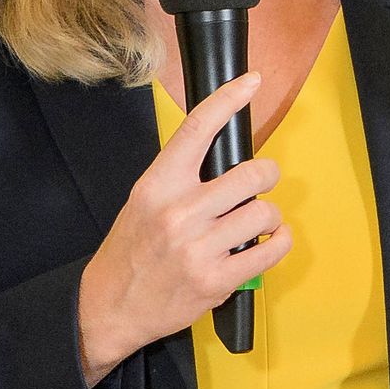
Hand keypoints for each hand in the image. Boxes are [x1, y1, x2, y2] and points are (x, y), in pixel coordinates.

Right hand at [76, 71, 288, 381]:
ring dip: (268, 216)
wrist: (111, 306)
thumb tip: (227, 159)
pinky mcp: (216, 279)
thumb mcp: (143, 202)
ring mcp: (198, 248)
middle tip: (261, 182)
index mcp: (158, 185)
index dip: (229, 99)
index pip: (197, 129)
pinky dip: (279, 242)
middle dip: (267, 175)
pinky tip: (268, 241)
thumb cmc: (131, 251)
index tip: (252, 82)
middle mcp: (178, 212)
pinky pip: (270, 250)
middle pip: (250, 175)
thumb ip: (180, 179)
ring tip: (254, 223)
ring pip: (264, 213)